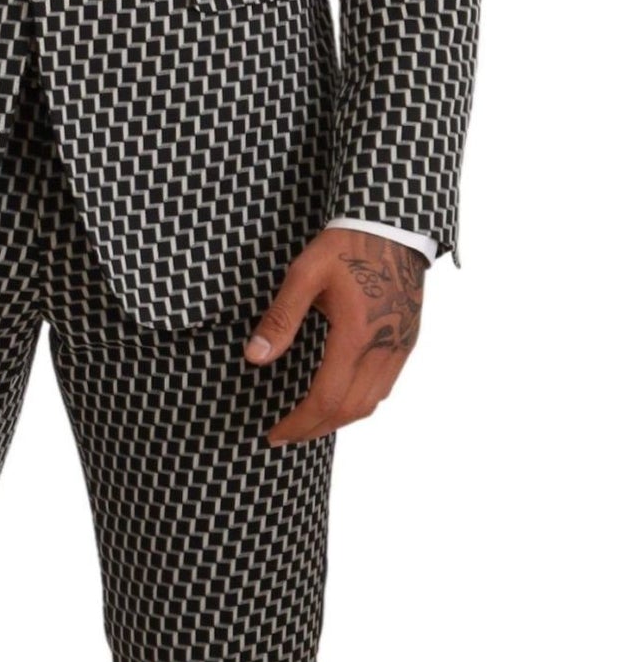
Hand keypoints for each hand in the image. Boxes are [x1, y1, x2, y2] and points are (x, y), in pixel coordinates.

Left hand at [244, 229, 424, 444]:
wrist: (394, 226)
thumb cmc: (347, 246)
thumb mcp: (304, 274)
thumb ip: (280, 318)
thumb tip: (254, 357)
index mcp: (356, 336)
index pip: (326, 399)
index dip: (299, 423)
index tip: (274, 433)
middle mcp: (383, 348)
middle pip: (349, 410)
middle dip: (314, 429)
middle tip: (285, 435)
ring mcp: (399, 347)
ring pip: (370, 403)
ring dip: (337, 420)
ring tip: (308, 423)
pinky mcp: (407, 341)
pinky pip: (384, 387)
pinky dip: (359, 404)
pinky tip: (339, 399)